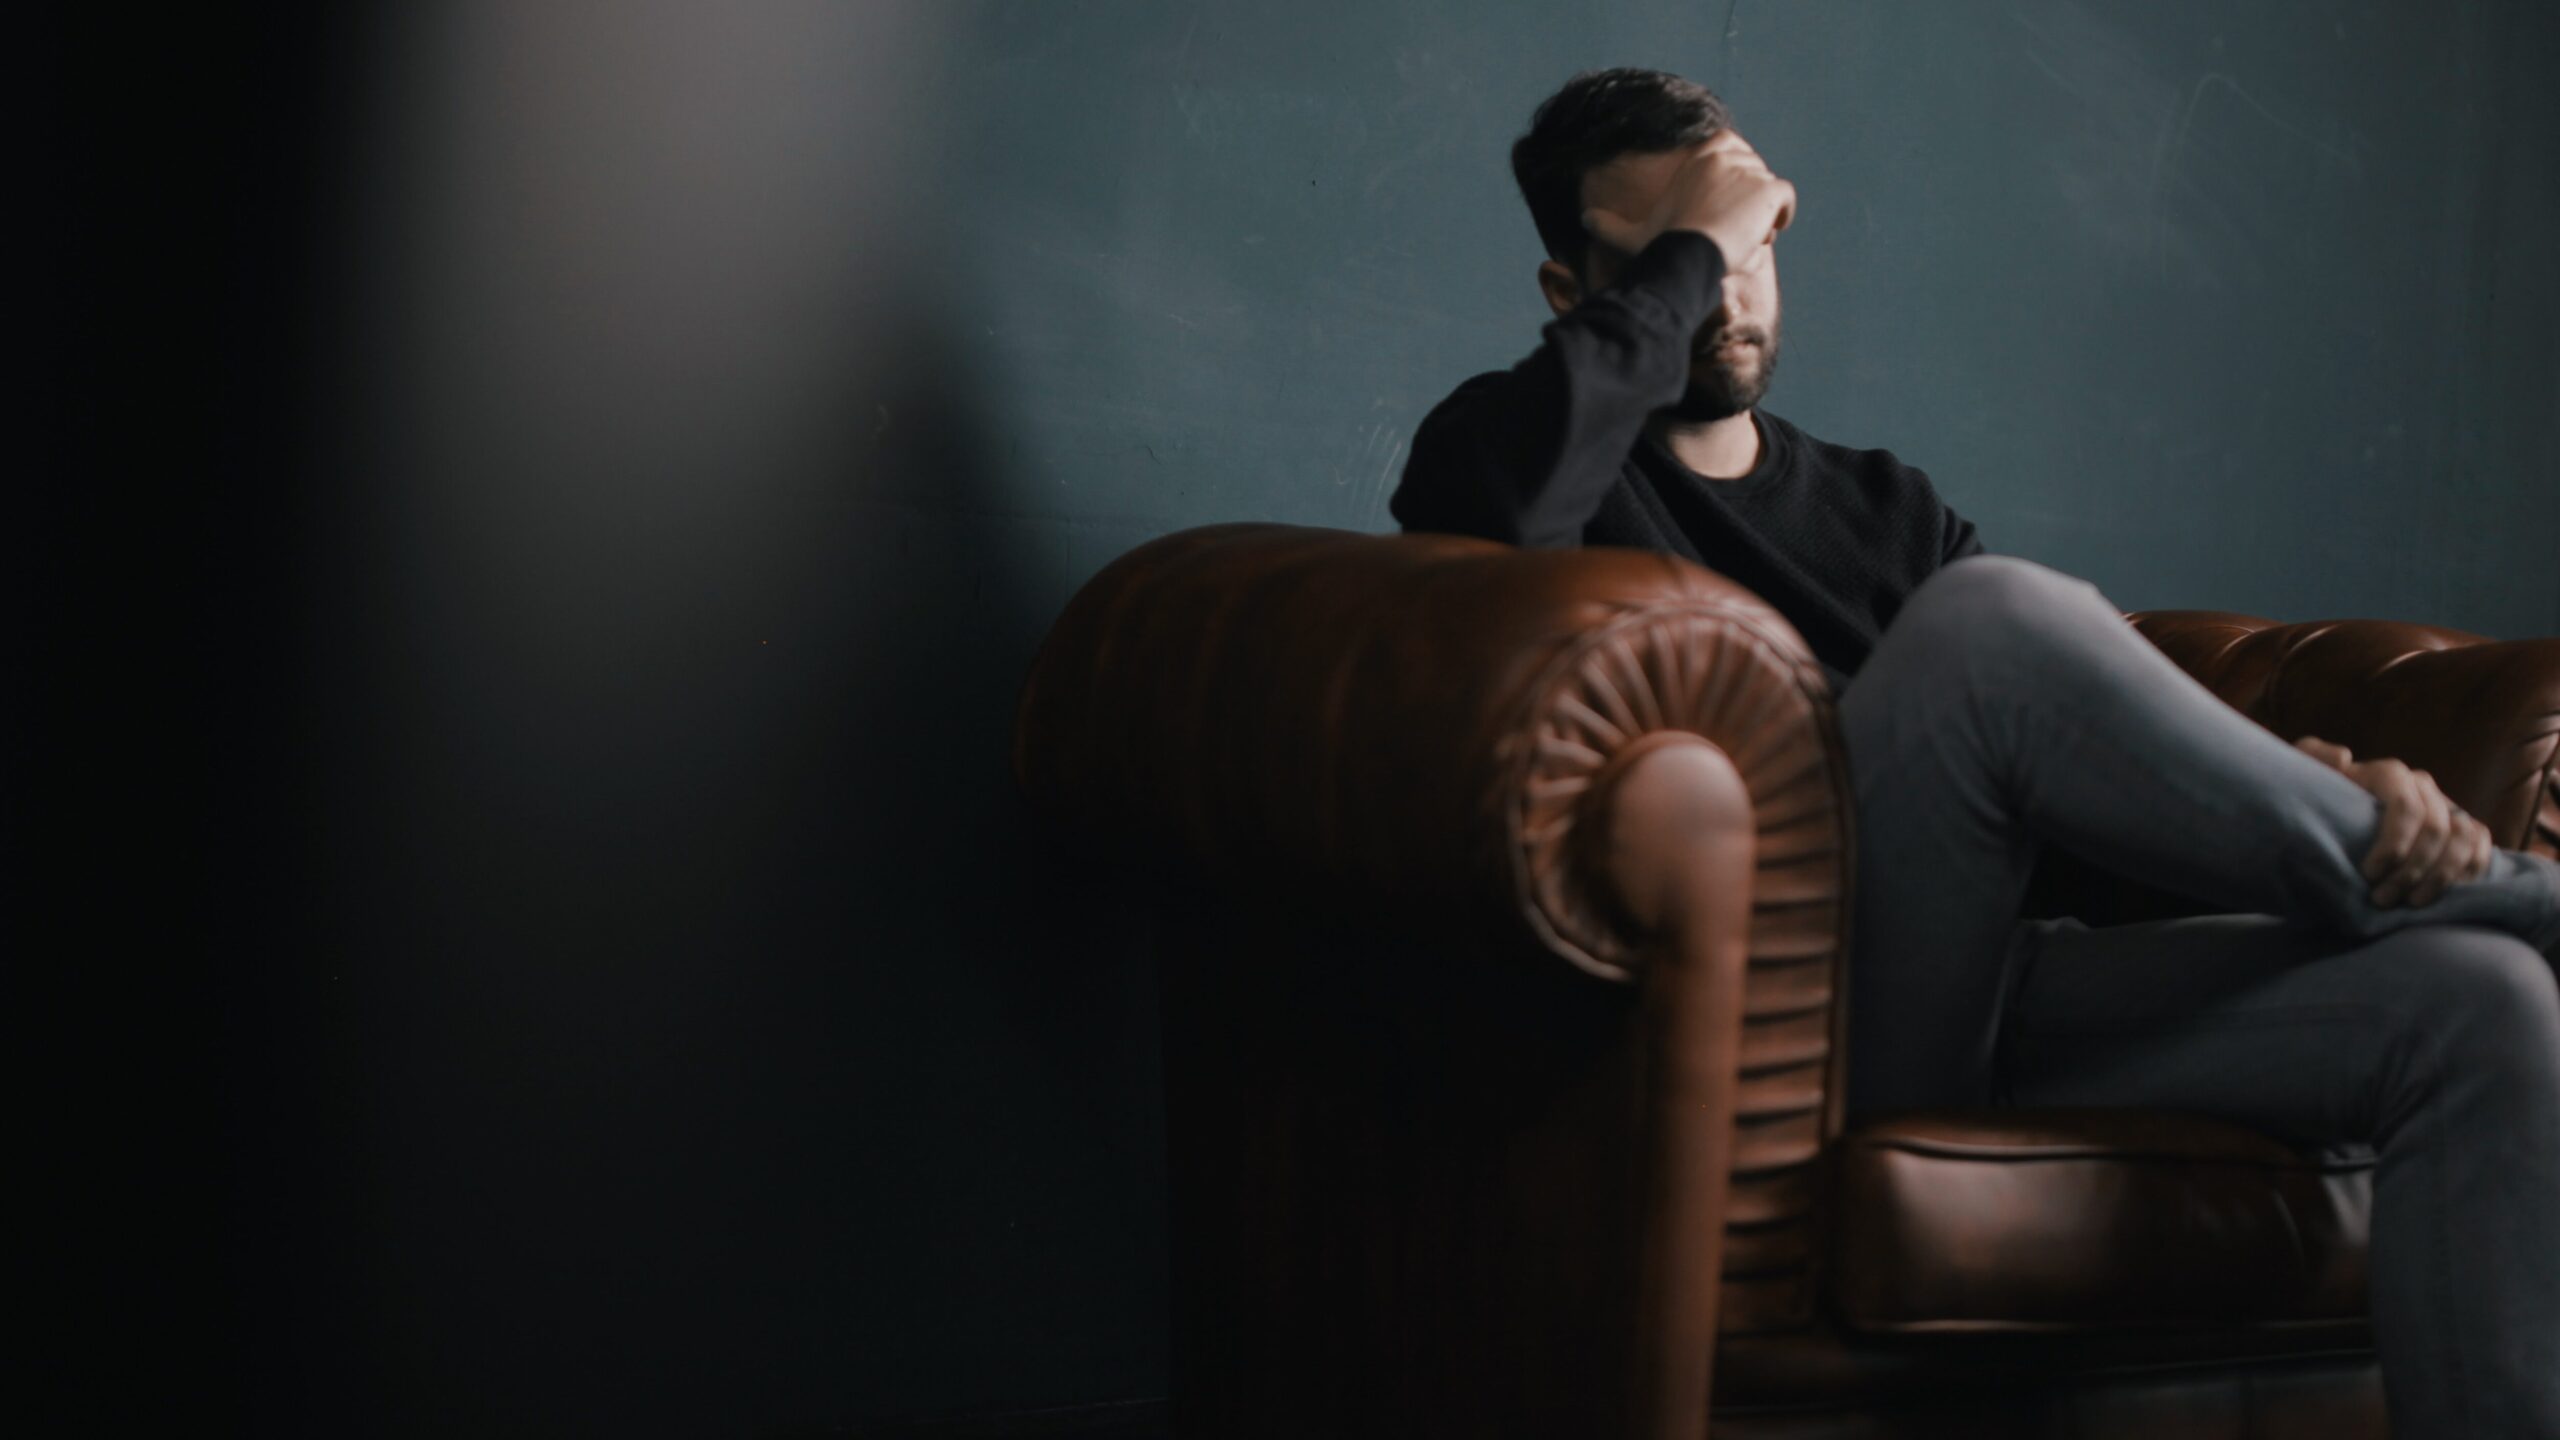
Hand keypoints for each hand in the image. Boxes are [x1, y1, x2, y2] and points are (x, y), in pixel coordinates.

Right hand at [1580, 129, 1797, 274]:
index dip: (1730, 181)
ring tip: (1743, 237)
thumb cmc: (1660, 244)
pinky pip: (1785, 199)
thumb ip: (1608, 224)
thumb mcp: (1631, 233)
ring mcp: (1750, 170)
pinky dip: (1781, 215)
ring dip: (1761, 213)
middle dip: (1747, 199)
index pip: (1731, 153)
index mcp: (1701, 155)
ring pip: (1767, 190)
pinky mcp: (1769, 189)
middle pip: (1752, 173)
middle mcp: (1727, 154)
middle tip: (1732, 229)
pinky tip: (1765, 233)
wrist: (1687, 253)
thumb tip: (1583, 219)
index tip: (1723, 207)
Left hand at [2293, 735, 2492, 906]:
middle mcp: (2422, 786)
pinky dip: (2470, 871)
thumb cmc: (2317, 801)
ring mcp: (2446, 806)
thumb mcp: (2306, 777)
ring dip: (2441, 876)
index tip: (2369, 874)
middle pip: (2434, 829)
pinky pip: (2481, 845)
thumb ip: (2313, 758)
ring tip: (2411, 903)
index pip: (2406, 806)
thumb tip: (2344, 757)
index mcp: (2389, 774)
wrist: (2335, 819)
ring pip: (2462, 838)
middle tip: (2383, 899)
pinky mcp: (2463, 827)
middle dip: (2411, 870)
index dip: (2394, 843)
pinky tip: (2443, 894)